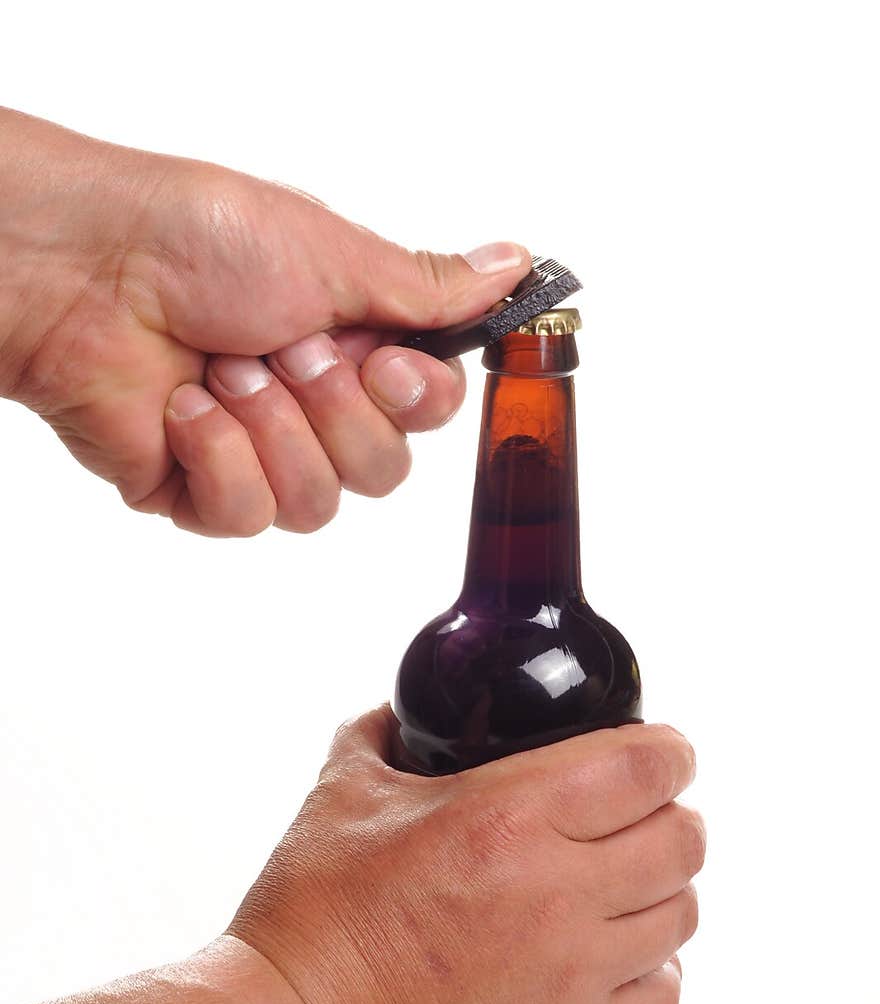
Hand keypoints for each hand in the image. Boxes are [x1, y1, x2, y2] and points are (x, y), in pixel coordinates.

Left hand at [0, 108, 529, 535]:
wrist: (88, 273)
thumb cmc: (197, 240)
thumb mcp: (333, 254)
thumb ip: (426, 288)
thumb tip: (515, 266)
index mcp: (350, 346)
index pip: (426, 414)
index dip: (414, 401)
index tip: (382, 361)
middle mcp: (310, 408)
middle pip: (383, 472)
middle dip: (333, 410)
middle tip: (285, 349)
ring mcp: (255, 456)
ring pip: (319, 505)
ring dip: (272, 429)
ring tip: (225, 371)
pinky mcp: (200, 494)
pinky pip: (248, 515)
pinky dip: (218, 455)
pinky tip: (184, 408)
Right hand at [230, 709, 704, 1003]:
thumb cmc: (314, 923)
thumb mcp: (342, 794)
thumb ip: (381, 736)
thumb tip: (399, 715)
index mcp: (508, 817)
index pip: (648, 768)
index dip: (669, 750)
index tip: (661, 750)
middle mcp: (557, 892)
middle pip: (684, 839)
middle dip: (670, 814)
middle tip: (638, 814)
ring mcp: (570, 970)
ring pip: (682, 915)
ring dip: (665, 889)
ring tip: (627, 882)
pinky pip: (663, 998)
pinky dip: (657, 970)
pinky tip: (622, 955)